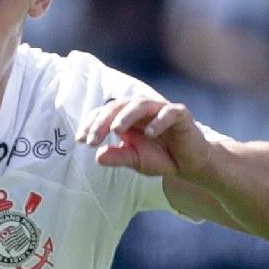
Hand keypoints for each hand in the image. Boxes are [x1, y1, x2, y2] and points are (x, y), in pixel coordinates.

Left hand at [76, 93, 216, 181]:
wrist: (188, 164)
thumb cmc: (159, 157)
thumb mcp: (135, 161)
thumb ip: (118, 157)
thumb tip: (97, 157)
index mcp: (128, 117)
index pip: (106, 113)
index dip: (92, 123)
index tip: (81, 140)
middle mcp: (142, 109)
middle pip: (119, 105)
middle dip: (104, 121)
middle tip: (93, 139)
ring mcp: (161, 110)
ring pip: (141, 104)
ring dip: (127, 116)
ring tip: (116, 130)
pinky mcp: (181, 115)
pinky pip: (170, 113)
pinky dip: (159, 121)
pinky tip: (149, 133)